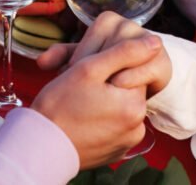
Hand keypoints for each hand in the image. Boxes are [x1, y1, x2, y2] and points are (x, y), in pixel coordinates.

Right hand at [31, 35, 159, 167]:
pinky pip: (113, 128)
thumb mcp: (89, 69)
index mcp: (135, 105)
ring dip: (104, 102)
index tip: (88, 73)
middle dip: (106, 85)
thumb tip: (155, 43)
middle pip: (125, 91)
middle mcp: (137, 128)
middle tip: (79, 89)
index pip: (131, 71)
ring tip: (79, 105)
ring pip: (119, 108)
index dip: (108, 66)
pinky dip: (101, 122)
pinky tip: (82, 120)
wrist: (40, 148)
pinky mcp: (115, 153)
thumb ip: (125, 52)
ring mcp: (126, 143)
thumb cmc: (59, 105)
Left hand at [38, 11, 172, 97]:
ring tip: (103, 89)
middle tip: (86, 87)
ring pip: (127, 56)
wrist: (140, 80)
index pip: (91, 39)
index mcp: (108, 20)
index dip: (80, 61)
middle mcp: (129, 25)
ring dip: (113, 75)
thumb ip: (63, 58)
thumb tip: (40, 62)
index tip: (73, 77)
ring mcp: (148, 41)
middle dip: (96, 69)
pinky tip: (120, 88)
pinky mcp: (162, 61)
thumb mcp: (83, 62)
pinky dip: (131, 80)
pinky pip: (145, 69)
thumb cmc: (107, 68)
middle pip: (109, 47)